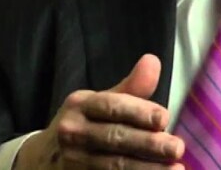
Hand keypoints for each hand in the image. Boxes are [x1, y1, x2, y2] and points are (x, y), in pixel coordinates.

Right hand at [16, 54, 184, 168]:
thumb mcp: (99, 103)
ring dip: (146, 169)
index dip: (139, 112)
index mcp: (80, 105)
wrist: (43, 159)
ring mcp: (73, 161)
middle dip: (148, 144)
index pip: (111, 107)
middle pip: (114, 138)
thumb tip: (153, 61)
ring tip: (176, 169)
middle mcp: (73, 132)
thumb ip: (131, 88)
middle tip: (177, 147)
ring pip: (113, 166)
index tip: (165, 118)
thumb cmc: (83, 125)